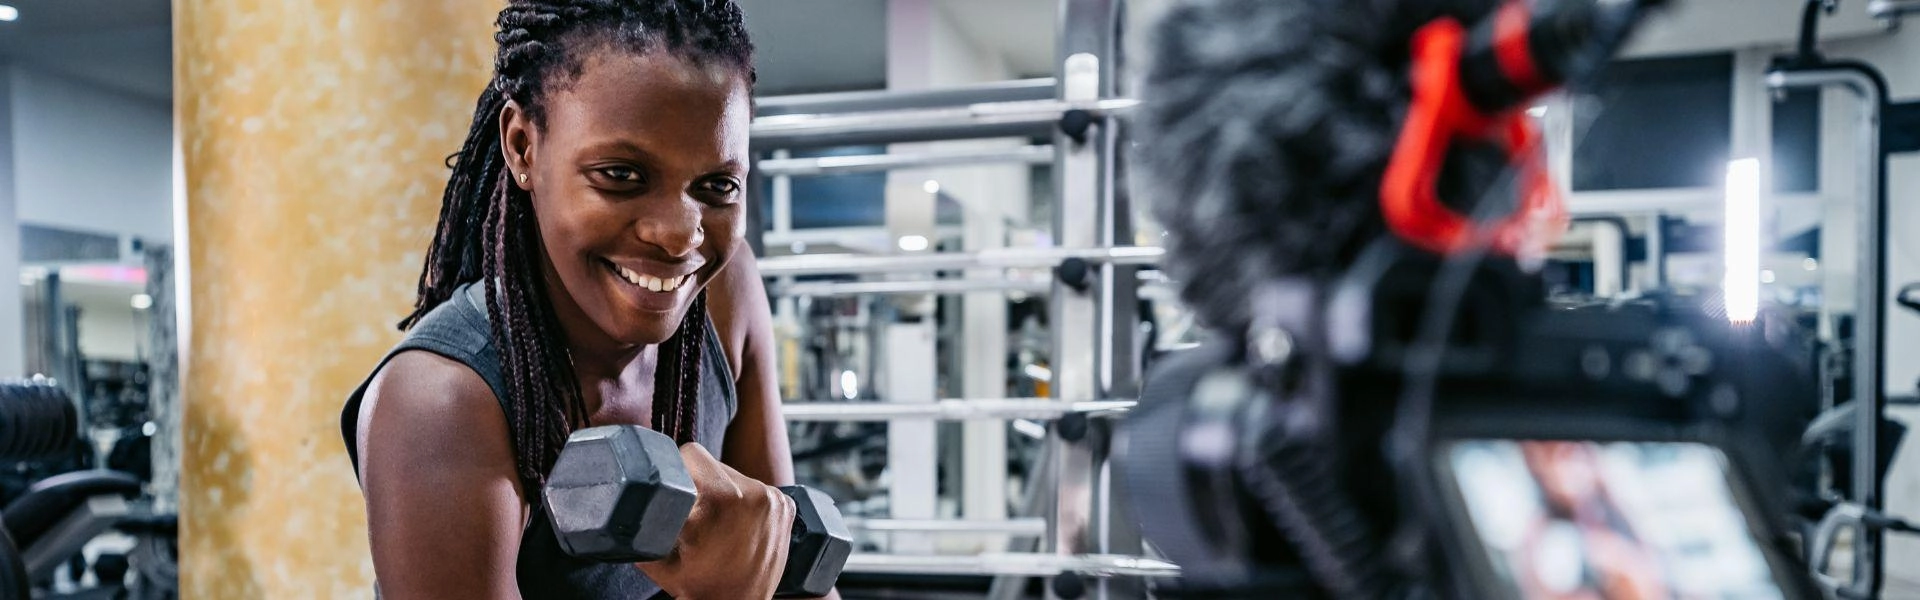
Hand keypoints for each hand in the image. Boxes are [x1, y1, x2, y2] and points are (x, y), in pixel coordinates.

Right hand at [637, 443, 795, 599]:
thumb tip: (636, 492)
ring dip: (724, 490)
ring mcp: (774, 499)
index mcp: (720, 497)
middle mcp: (754, 493)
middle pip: (714, 463)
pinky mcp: (787, 506)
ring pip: (736, 475)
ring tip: (717, 520)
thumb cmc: (695, 585)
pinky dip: (746, 500)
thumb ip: (647, 518)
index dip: (677, 468)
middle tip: (694, 510)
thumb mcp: (658, 554)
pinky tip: (738, 523)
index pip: (691, 453)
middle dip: (700, 482)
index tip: (676, 488)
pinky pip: (757, 488)